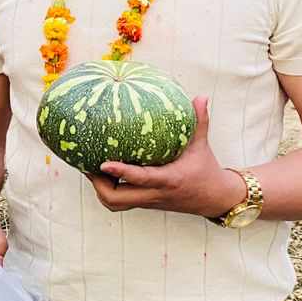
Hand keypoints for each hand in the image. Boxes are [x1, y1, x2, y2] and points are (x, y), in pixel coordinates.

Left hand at [93, 97, 243, 216]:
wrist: (214, 199)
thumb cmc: (206, 169)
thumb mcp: (202, 145)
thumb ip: (199, 121)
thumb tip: (200, 96)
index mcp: (168, 180)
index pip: (140, 179)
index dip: (120, 172)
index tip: (102, 162)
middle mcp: (154, 194)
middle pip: (116, 199)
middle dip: (98, 184)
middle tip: (87, 163)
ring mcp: (147, 201)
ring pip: (114, 204)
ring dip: (99, 188)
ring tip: (90, 167)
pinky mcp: (143, 203)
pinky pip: (118, 202)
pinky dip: (106, 190)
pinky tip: (101, 172)